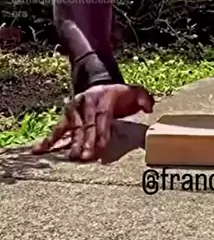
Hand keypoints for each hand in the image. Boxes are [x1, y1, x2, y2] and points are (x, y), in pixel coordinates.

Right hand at [32, 83, 154, 160]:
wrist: (97, 81)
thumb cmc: (118, 95)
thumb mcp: (134, 91)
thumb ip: (144, 98)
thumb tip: (149, 108)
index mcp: (104, 99)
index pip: (103, 117)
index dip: (102, 132)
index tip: (102, 148)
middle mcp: (87, 103)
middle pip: (87, 125)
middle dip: (87, 142)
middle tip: (86, 158)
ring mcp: (75, 110)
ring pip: (73, 129)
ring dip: (72, 144)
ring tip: (72, 158)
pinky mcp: (66, 116)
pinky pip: (57, 129)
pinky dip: (48, 140)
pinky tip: (38, 150)